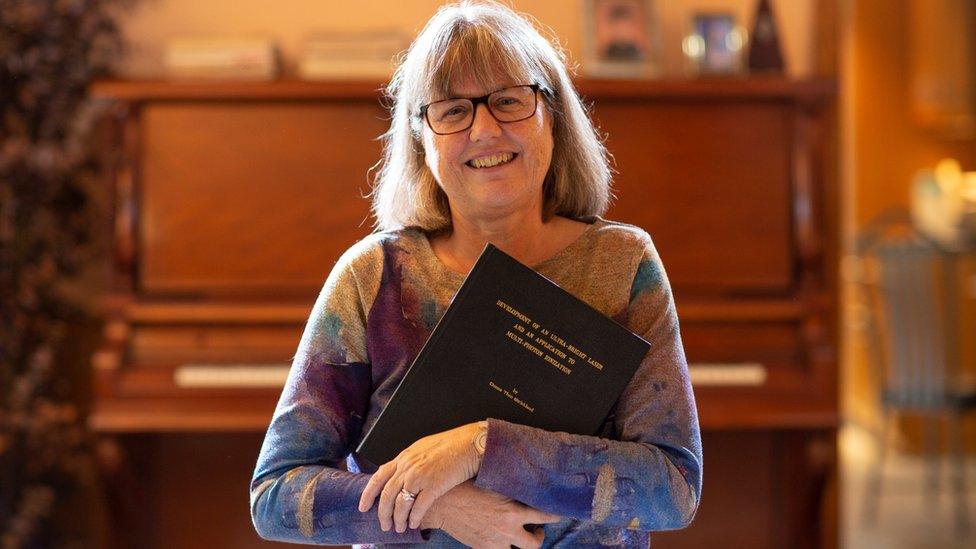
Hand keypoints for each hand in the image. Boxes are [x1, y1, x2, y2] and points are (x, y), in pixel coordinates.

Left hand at [358, 421, 484, 531]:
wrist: (468, 444)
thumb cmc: (448, 445)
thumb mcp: (421, 449)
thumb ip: (407, 462)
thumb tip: (398, 474)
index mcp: (403, 457)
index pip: (378, 477)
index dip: (368, 494)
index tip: (363, 507)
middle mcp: (408, 467)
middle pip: (387, 495)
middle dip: (383, 513)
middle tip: (384, 525)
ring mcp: (420, 476)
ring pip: (401, 503)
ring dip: (398, 519)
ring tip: (399, 527)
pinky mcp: (434, 485)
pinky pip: (419, 507)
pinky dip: (414, 518)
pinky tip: (414, 524)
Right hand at [421, 480, 560, 548]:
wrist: (441, 503)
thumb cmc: (466, 487)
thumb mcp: (493, 483)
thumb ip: (512, 486)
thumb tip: (529, 479)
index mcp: (512, 512)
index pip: (545, 516)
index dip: (556, 515)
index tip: (560, 513)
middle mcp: (507, 530)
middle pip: (535, 544)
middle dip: (539, 537)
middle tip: (537, 530)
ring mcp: (495, 542)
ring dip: (520, 544)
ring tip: (519, 536)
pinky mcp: (482, 548)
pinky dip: (502, 546)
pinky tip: (499, 537)